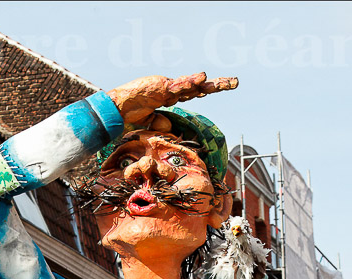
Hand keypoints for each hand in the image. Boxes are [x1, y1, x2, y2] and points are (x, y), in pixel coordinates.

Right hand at [108, 73, 237, 125]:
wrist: (116, 109)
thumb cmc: (130, 114)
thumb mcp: (149, 123)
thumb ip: (160, 123)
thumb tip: (170, 128)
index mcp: (169, 95)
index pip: (191, 92)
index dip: (205, 89)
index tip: (220, 86)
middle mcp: (170, 88)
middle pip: (198, 86)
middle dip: (216, 84)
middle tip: (235, 82)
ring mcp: (166, 86)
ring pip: (193, 84)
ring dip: (211, 84)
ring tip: (228, 82)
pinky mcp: (160, 86)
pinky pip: (179, 85)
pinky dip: (191, 81)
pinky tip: (202, 78)